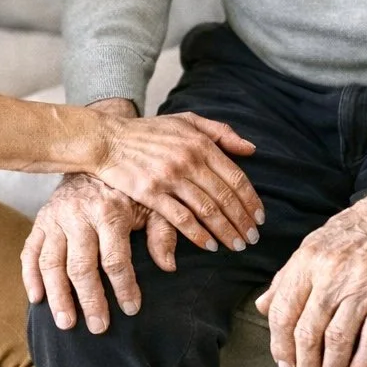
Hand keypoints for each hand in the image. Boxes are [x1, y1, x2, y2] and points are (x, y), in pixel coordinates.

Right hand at [22, 174, 178, 331]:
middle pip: (81, 265)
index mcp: (109, 211)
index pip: (115, 258)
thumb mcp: (151, 204)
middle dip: (90, 300)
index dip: (124, 287)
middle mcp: (79, 215)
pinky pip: (30, 251)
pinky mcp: (40, 221)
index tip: (132, 309)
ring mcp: (55, 219)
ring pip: (52, 263)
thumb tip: (168, 266)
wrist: (92, 159)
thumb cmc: (127, 190)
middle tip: (99, 328)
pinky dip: (30, 276)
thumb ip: (163, 233)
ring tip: (66, 323)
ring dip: (58, 296)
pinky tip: (37, 299)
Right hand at [93, 99, 263, 254]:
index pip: (235, 177)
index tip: (259, 218)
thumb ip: (220, 132)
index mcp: (199, 143)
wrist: (107, 139)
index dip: (251, 200)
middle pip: (225, 197)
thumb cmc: (148, 132)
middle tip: (252, 239)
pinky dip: (199, 235)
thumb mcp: (186, 120)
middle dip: (242, 221)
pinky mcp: (151, 193)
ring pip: (207, 210)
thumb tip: (251, 149)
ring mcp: (169, 177)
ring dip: (226, 231)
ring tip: (236, 245)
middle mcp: (188, 160)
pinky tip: (210, 246)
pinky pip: (181, 219)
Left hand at [254, 179, 366, 366]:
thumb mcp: (315, 242)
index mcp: (307, 260)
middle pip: (308, 332)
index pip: (282, 312)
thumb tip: (263, 306)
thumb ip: (287, 276)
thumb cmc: (359, 227)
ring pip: (338, 340)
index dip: (280, 345)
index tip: (285, 365)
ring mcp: (363, 284)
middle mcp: (331, 273)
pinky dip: (365, 361)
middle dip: (305, 365)